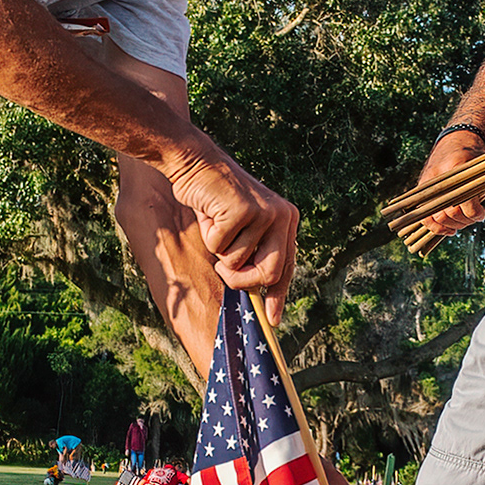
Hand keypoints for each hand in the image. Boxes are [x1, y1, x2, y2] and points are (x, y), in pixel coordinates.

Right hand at [166, 149, 299, 322]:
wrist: (196, 164)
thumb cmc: (216, 201)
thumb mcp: (242, 230)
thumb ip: (254, 255)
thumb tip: (256, 296)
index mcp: (287, 220)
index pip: (288, 267)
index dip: (279, 296)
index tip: (273, 320)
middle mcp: (283, 216)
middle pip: (269, 274)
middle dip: (242, 280)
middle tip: (224, 269)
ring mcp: (265, 212)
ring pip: (238, 262)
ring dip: (219, 250)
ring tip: (218, 224)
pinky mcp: (243, 210)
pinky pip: (220, 246)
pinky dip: (208, 236)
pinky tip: (210, 213)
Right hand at [415, 134, 484, 235]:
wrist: (455, 143)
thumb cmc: (476, 158)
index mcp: (457, 167)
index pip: (464, 201)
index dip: (476, 213)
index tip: (483, 213)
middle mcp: (439, 177)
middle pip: (450, 213)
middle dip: (466, 221)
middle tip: (475, 217)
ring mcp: (427, 185)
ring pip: (437, 218)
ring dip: (453, 226)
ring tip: (464, 222)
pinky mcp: (421, 192)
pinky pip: (424, 217)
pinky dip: (435, 228)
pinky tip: (450, 230)